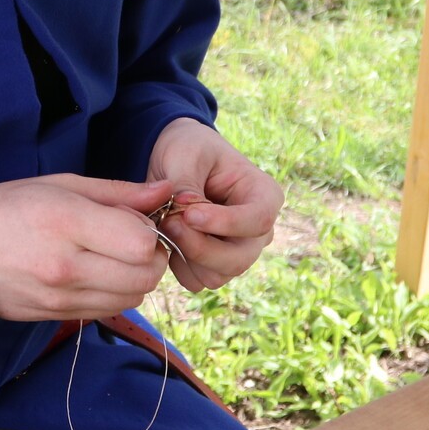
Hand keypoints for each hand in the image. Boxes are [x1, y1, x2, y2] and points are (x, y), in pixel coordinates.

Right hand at [0, 174, 175, 320]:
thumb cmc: (9, 207)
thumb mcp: (61, 185)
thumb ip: (118, 192)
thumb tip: (166, 191)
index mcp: (66, 222)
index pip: (140, 242)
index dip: (147, 230)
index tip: (133, 219)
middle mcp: (66, 266)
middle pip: (144, 275)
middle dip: (149, 256)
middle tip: (130, 239)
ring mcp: (62, 297)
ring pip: (132, 298)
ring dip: (135, 277)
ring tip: (111, 256)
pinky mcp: (58, 316)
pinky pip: (109, 310)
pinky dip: (114, 294)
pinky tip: (95, 273)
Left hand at [146, 119, 281, 291]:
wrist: (175, 158)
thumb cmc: (188, 148)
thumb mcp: (184, 154)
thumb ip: (186, 184)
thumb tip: (185, 215)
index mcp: (264, 196)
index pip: (256, 221)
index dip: (223, 223)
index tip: (188, 214)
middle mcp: (257, 230)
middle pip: (238, 259)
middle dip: (199, 246)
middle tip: (167, 222)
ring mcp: (238, 251)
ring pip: (217, 275)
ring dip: (185, 256)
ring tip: (164, 224)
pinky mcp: (215, 264)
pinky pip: (198, 280)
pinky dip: (178, 266)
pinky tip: (167, 239)